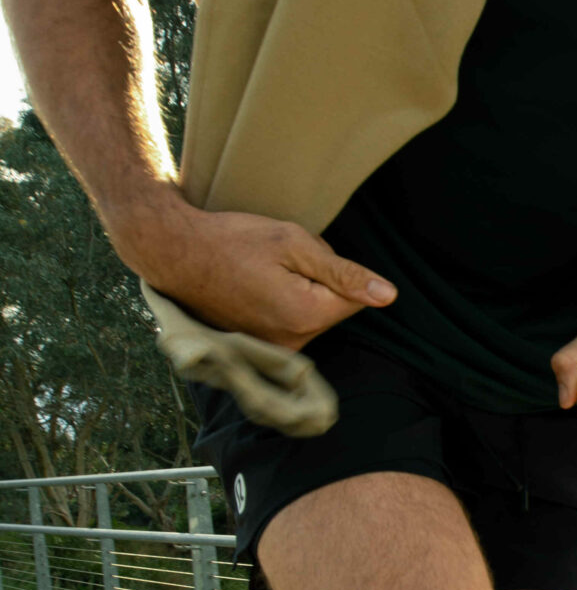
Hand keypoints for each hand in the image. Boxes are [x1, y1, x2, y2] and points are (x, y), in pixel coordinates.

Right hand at [120, 193, 394, 349]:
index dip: (336, 271)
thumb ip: (345, 273)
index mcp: (306, 316)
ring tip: (261, 272)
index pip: (355, 299)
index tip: (303, 258)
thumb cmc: (233, 240)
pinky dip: (280, 304)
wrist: (175, 252)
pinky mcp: (258, 347)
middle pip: (332, 309)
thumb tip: (389, 296)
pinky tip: (253, 286)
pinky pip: (289, 323)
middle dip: (318, 282)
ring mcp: (272, 349)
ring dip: (299, 293)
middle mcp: (292, 343)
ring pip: (311, 315)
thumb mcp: (294, 243)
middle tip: (278, 261)